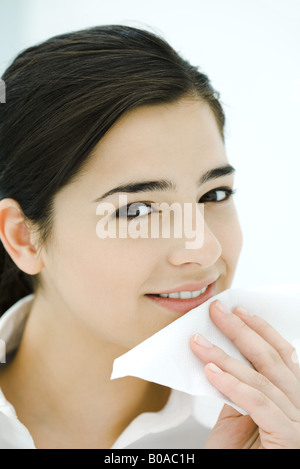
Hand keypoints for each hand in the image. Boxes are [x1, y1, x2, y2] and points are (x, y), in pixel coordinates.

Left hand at [190, 300, 299, 448]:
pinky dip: (233, 385)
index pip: (281, 356)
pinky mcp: (288, 438)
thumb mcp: (238, 419)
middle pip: (272, 361)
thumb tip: (222, 359)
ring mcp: (297, 423)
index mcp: (291, 398)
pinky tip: (212, 371)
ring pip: (261, 379)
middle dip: (241, 332)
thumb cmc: (240, 458)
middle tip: (216, 312)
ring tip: (199, 343)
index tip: (238, 311)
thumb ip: (238, 391)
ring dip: (225, 357)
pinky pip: (259, 404)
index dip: (260, 330)